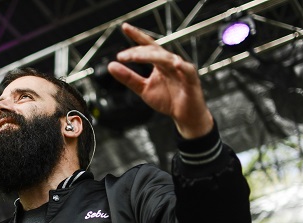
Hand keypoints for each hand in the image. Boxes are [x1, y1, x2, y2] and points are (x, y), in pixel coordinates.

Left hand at [107, 23, 213, 138]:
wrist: (185, 115)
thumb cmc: (168, 100)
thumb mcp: (143, 89)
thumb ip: (128, 78)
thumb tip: (111, 65)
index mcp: (159, 62)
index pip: (147, 46)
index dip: (137, 36)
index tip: (124, 27)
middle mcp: (170, 62)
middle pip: (153, 51)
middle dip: (137, 52)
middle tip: (122, 56)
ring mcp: (181, 69)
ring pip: (166, 58)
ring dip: (151, 56)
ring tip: (136, 56)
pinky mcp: (191, 79)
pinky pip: (186, 70)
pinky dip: (181, 66)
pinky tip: (174, 63)